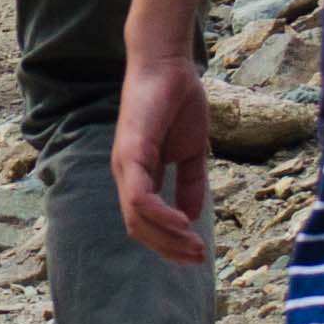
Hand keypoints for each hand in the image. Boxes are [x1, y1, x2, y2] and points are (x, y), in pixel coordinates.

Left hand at [114, 48, 211, 264]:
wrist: (168, 64)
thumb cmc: (177, 101)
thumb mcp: (190, 151)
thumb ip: (190, 182)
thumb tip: (191, 217)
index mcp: (138, 175)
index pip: (145, 222)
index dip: (170, 242)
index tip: (197, 253)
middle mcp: (126, 174)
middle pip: (139, 228)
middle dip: (169, 249)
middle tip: (198, 259)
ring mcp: (125, 164)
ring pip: (136, 218)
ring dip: (166, 239)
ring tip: (194, 247)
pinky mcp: (131, 153)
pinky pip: (139, 196)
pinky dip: (159, 215)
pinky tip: (182, 224)